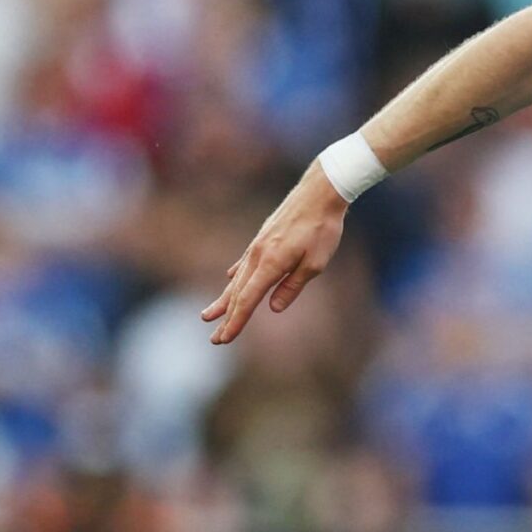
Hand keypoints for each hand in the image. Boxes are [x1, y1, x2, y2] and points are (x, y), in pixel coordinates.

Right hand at [200, 164, 349, 343]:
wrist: (320, 191)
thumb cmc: (322, 228)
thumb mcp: (315, 263)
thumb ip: (293, 286)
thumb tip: (273, 307)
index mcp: (270, 264)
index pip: (248, 300)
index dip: (236, 322)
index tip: (224, 339)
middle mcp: (257, 255)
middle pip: (238, 293)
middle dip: (226, 318)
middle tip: (215, 339)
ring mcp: (257, 245)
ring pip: (238, 278)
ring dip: (225, 299)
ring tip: (209, 315)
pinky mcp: (263, 237)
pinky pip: (245, 261)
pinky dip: (236, 274)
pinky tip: (229, 279)